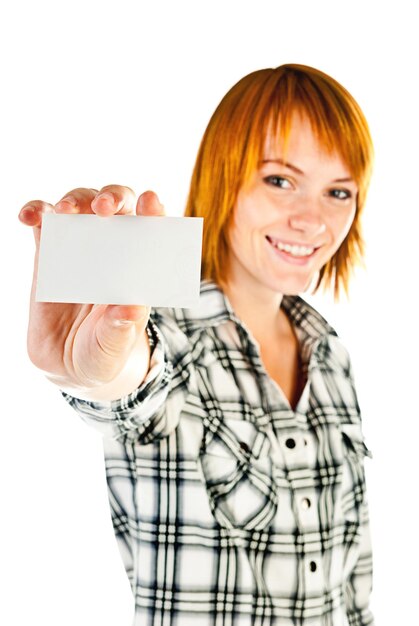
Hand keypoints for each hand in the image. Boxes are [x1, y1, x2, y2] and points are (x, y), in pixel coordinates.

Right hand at [19, 186, 164, 391]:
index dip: (153, 211)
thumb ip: (121, 330)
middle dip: (113, 197)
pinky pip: (43, 223)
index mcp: (139, 268)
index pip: (152, 230)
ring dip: (75, 199)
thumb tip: (131, 308)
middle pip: (117, 207)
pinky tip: (29, 216)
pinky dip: (36, 211)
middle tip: (103, 208)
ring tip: (65, 211)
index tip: (150, 203)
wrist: (68, 365)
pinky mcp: (49, 254)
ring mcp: (80, 249)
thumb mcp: (113, 348)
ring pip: (80, 206)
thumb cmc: (103, 352)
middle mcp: (114, 251)